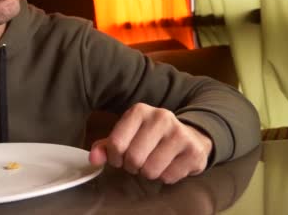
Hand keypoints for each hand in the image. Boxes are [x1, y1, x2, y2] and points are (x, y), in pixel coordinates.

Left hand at [89, 103, 212, 183]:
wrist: (191, 135)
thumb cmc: (151, 138)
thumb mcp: (127, 135)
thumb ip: (106, 146)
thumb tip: (93, 158)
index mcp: (139, 111)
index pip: (116, 144)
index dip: (115, 158)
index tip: (121, 158)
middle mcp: (160, 117)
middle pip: (133, 158)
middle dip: (132, 167)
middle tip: (138, 162)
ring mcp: (179, 133)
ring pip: (151, 170)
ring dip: (149, 173)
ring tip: (154, 163)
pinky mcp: (194, 151)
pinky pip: (168, 177)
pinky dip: (166, 177)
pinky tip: (170, 165)